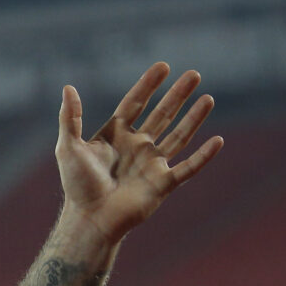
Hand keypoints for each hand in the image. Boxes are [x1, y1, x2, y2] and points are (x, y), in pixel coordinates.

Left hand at [56, 64, 221, 242]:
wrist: (90, 219)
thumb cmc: (77, 185)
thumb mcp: (69, 147)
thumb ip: (70, 118)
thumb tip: (68, 88)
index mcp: (116, 136)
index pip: (135, 103)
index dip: (148, 85)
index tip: (163, 66)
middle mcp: (137, 147)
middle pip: (162, 115)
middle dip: (177, 95)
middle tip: (194, 75)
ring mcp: (151, 164)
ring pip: (178, 136)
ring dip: (193, 118)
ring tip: (208, 98)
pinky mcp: (162, 184)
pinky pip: (188, 168)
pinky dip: (203, 156)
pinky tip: (218, 141)